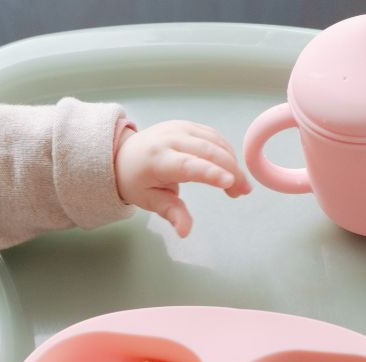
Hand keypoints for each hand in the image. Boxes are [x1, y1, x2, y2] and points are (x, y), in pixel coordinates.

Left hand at [115, 120, 251, 236]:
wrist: (123, 154)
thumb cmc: (136, 180)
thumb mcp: (149, 200)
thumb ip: (170, 213)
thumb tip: (185, 232)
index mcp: (156, 159)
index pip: (187, 165)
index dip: (210, 173)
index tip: (230, 182)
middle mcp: (169, 139)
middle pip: (207, 152)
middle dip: (230, 171)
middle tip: (242, 192)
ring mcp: (180, 128)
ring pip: (215, 142)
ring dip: (232, 162)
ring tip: (238, 186)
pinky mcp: (188, 125)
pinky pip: (213, 136)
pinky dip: (226, 152)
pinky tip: (230, 169)